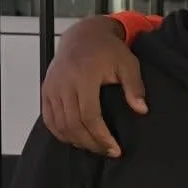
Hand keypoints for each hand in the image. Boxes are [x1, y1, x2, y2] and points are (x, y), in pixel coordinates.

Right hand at [41, 18, 147, 157]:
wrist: (83, 35)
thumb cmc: (107, 49)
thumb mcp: (128, 63)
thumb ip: (134, 87)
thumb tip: (141, 110)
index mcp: (84, 76)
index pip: (89, 116)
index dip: (101, 137)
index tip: (115, 149)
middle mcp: (64, 83)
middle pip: (73, 124)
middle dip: (91, 143)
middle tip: (107, 152)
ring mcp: (52, 87)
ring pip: (59, 125)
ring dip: (76, 140)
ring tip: (94, 147)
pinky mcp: (45, 90)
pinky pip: (48, 119)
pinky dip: (60, 133)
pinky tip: (75, 138)